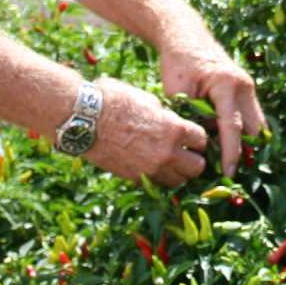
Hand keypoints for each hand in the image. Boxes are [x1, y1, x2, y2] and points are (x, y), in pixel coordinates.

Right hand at [83, 77, 211, 186]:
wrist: (84, 119)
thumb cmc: (113, 100)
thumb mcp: (147, 99)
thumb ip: (164, 115)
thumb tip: (169, 119)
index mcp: (174, 129)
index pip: (201, 140)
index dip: (197, 138)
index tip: (190, 137)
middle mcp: (167, 153)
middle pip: (197, 167)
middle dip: (193, 160)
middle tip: (185, 154)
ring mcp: (151, 169)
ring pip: (178, 182)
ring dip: (177, 173)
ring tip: (169, 163)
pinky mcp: (134, 178)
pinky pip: (155, 185)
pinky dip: (157, 178)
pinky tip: (150, 167)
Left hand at [159, 40, 266, 175]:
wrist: (184, 36)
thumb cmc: (177, 62)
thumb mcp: (178, 92)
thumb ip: (191, 117)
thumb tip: (201, 145)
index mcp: (227, 84)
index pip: (232, 126)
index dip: (230, 153)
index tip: (228, 173)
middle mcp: (244, 85)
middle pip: (254, 128)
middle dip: (245, 151)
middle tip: (229, 173)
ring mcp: (248, 86)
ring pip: (255, 124)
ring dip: (244, 141)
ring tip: (226, 160)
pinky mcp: (245, 90)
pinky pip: (249, 116)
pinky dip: (240, 131)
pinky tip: (224, 143)